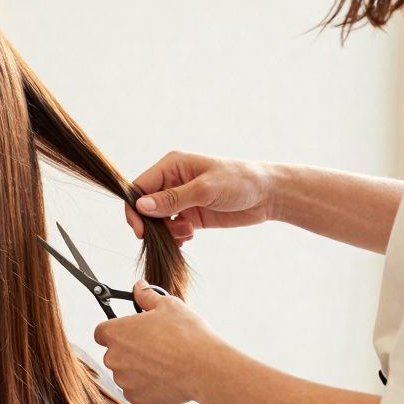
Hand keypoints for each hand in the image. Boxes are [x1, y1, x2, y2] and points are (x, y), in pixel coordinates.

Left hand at [93, 281, 229, 403]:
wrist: (204, 368)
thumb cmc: (186, 334)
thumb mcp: (167, 305)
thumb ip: (147, 296)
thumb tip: (138, 286)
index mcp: (114, 333)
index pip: (102, 332)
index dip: (117, 330)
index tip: (132, 331)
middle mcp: (112, 357)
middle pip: (114, 352)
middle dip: (129, 349)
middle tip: (153, 345)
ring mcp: (123, 379)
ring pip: (125, 372)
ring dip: (137, 368)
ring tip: (163, 361)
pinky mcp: (135, 397)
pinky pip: (134, 389)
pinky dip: (145, 384)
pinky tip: (164, 376)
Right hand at [124, 151, 279, 244]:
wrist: (268, 195)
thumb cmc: (240, 181)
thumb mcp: (205, 189)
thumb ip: (173, 199)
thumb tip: (141, 206)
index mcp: (172, 166)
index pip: (140, 187)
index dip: (135, 208)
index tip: (140, 229)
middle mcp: (172, 181)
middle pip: (145, 205)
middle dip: (151, 223)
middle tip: (166, 236)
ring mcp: (181, 199)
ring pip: (158, 220)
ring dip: (166, 232)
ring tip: (187, 233)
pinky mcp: (191, 214)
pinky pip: (172, 228)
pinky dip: (175, 237)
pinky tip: (188, 237)